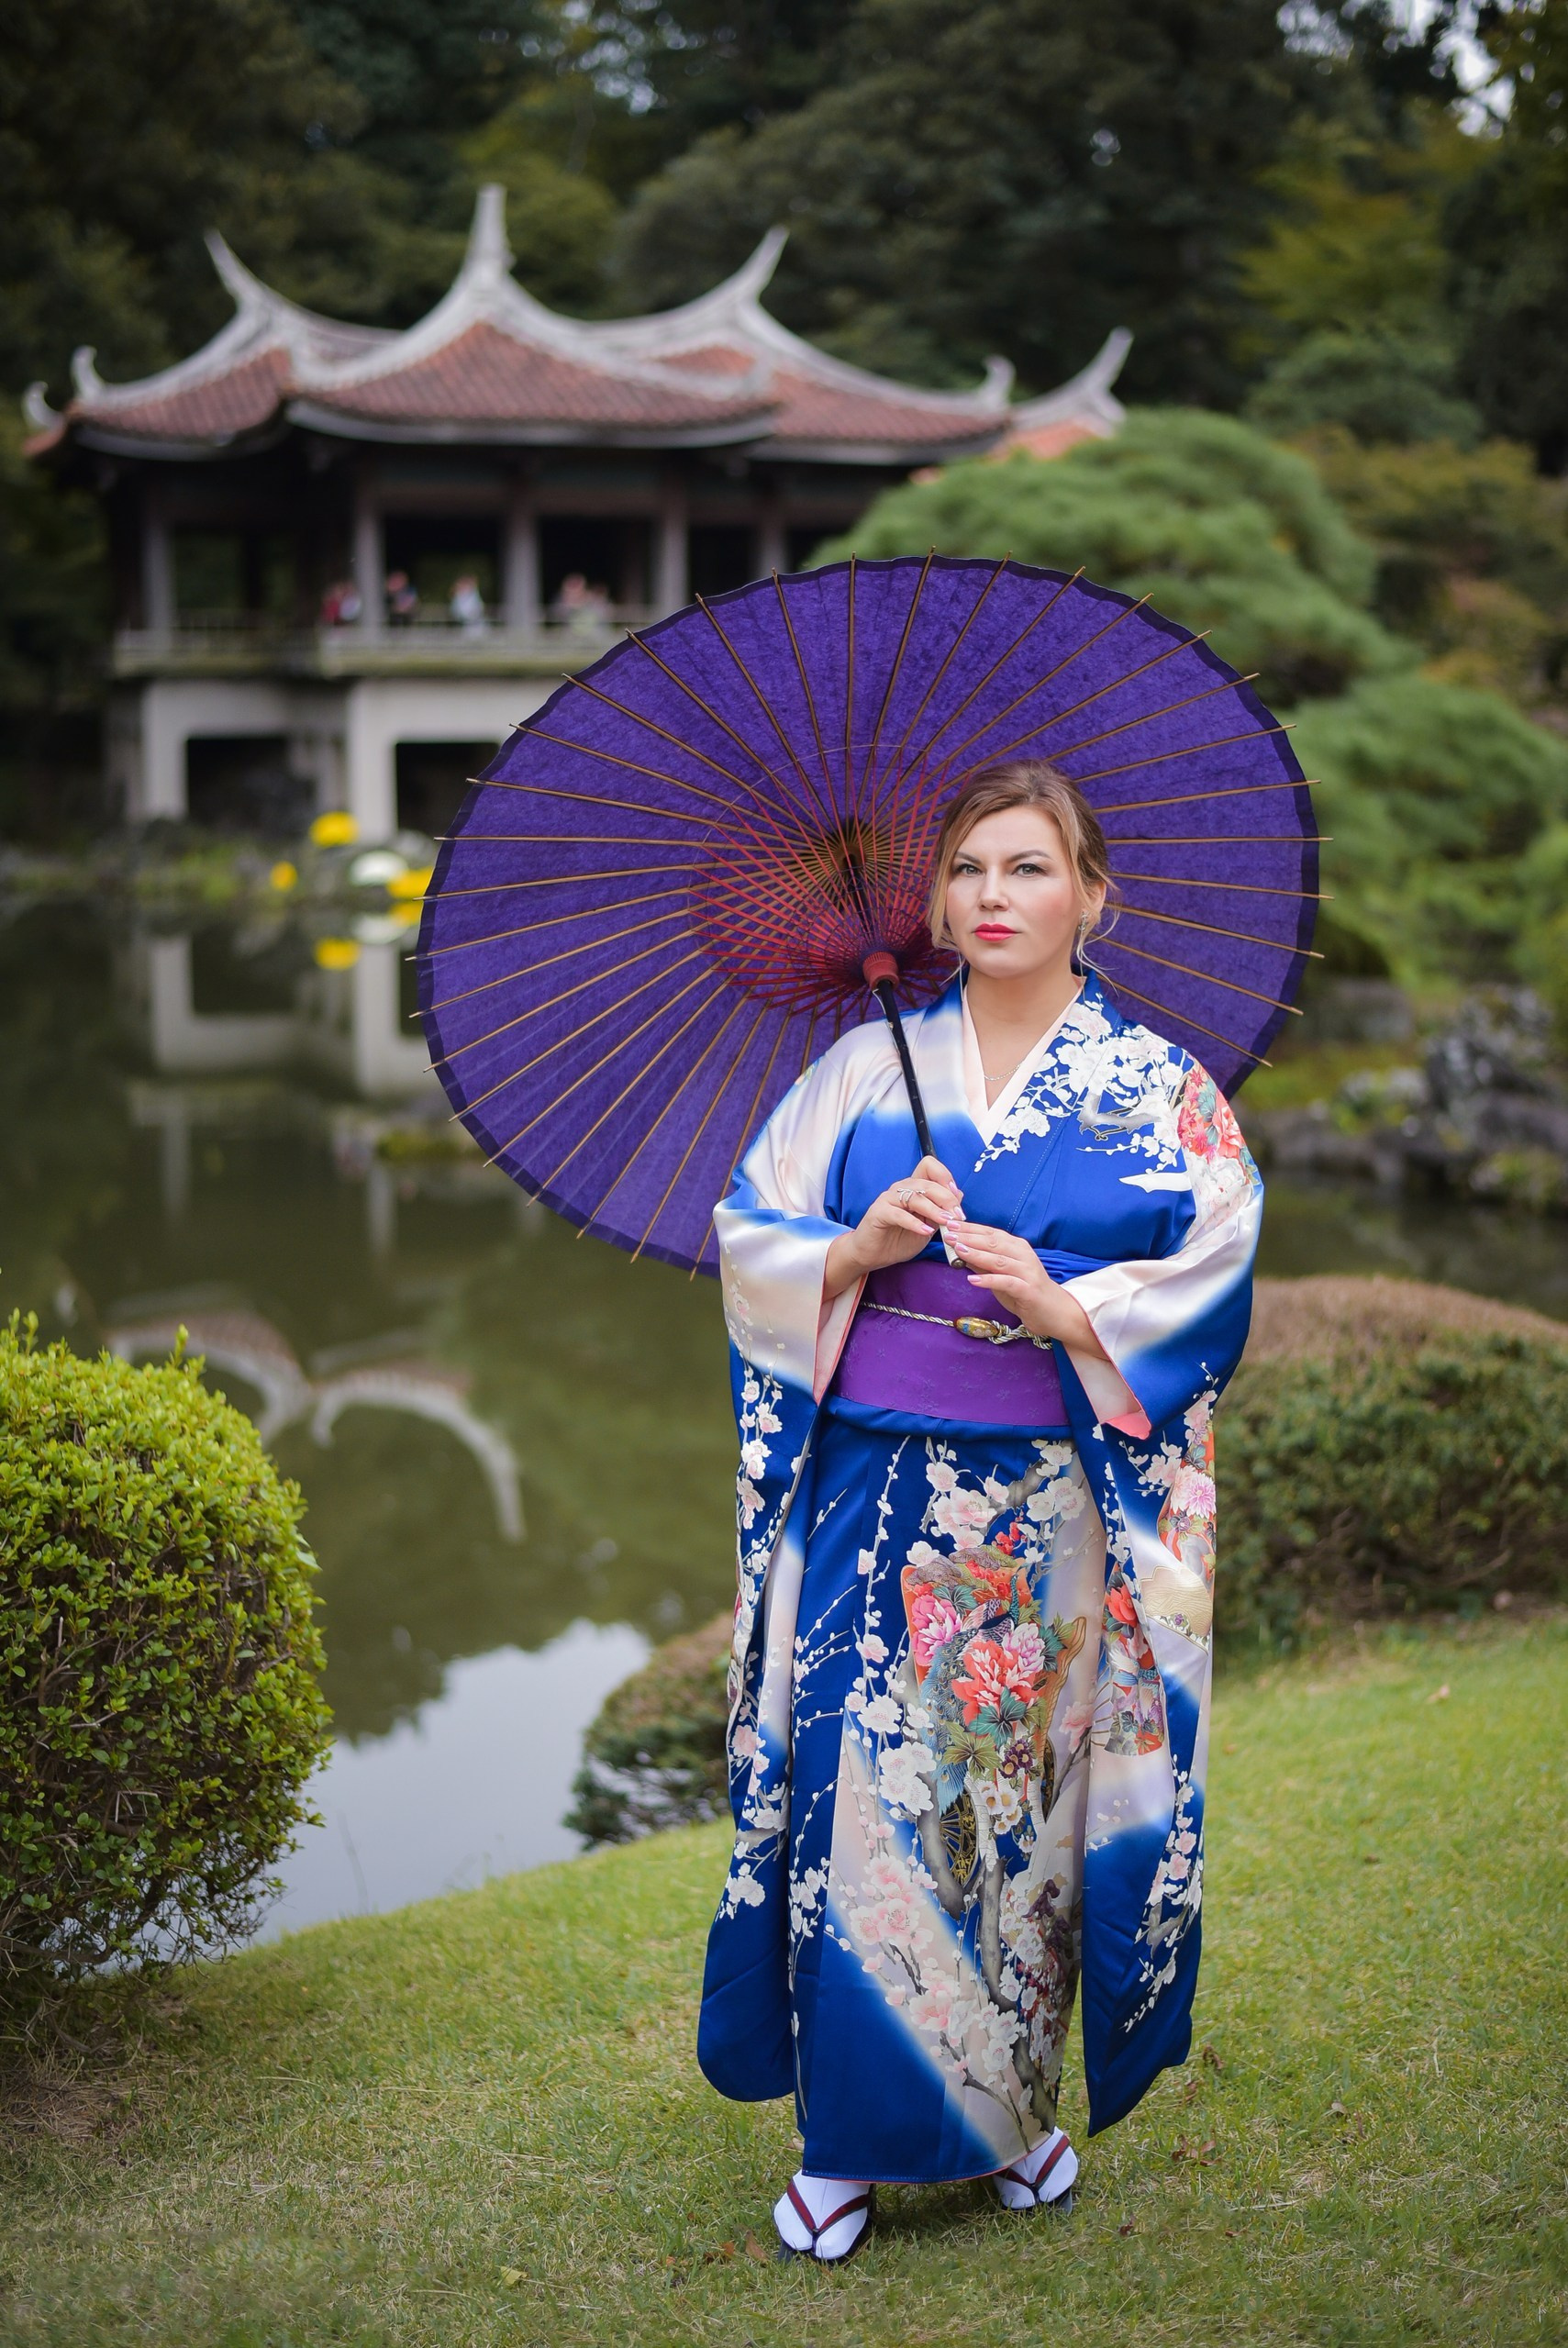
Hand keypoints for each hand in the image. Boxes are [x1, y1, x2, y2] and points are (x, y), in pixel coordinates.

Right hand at [824, 1157, 962, 1297]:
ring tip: (946, 1223)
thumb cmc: (899, 1239)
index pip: (930, 1166)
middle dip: (946, 1199)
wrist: (873, 1255)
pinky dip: (914, 1223)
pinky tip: (925, 1232)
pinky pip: (898, 1214)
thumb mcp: (927, 1226)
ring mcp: (888, 1199)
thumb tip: (958, 1196)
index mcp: (913, 1188)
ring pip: (915, 1196)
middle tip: (957, 1216)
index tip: (955, 1198)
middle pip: (927, 1182)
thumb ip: (940, 1211)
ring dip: (934, 1210)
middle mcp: (900, 1188)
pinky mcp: (878, 1212)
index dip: (945, 1177)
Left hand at [945, 1220, 1106, 1358]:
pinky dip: (989, 1280)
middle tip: (948, 1235)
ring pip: (999, 1260)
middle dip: (969, 1237)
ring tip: (957, 1250)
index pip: (991, 1233)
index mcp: (1017, 1247)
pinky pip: (1007, 1283)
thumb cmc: (1025, 1292)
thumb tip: (960, 1251)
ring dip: (977, 1254)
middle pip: (993, 1242)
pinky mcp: (1028, 1290)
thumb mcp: (1001, 1275)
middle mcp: (1023, 1255)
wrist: (1054, 1312)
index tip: (950, 1224)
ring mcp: (1027, 1272)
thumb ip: (984, 1264)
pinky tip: (972, 1280)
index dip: (970, 1228)